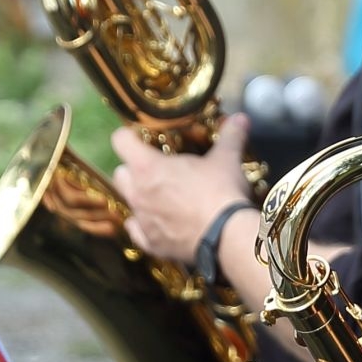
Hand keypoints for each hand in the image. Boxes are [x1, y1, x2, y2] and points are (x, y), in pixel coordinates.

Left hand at [110, 112, 255, 265]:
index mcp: (148, 166)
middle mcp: (137, 192)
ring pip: (129, 203)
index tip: (141, 139)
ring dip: (141, 198)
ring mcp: (141, 219)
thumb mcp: (227, 159)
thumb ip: (230, 136)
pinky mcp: (150, 243)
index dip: (129, 137)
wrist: (226, 235)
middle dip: (133, 170)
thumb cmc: (221, 191)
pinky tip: (159, 224)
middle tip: (156, 171)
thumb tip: (241, 118)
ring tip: (162, 198)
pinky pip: (137, 231)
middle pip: (120, 174)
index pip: (120, 141)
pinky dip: (145, 227)